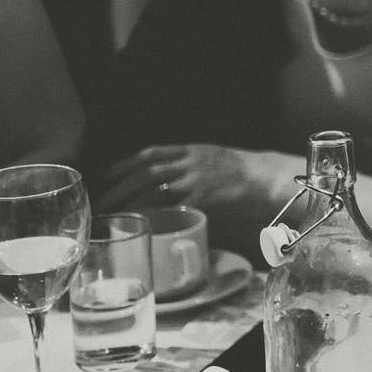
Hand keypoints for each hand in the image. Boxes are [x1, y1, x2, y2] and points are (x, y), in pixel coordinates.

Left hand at [103, 144, 297, 213]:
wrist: (267, 177)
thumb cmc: (243, 171)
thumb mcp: (214, 157)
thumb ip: (190, 164)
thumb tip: (165, 179)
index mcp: (192, 149)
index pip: (151, 152)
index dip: (126, 162)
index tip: (108, 173)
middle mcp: (191, 162)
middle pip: (146, 171)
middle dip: (121, 186)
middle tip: (104, 199)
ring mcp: (197, 179)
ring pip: (155, 188)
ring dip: (131, 201)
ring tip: (116, 213)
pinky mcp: (205, 197)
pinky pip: (174, 206)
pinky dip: (155, 214)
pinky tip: (143, 222)